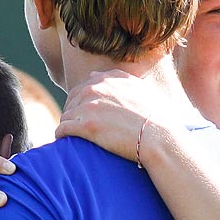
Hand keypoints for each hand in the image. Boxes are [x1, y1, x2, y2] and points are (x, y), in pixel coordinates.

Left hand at [57, 69, 173, 161]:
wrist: (159, 136)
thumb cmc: (159, 119)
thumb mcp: (145, 92)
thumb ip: (129, 83)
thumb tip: (124, 82)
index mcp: (111, 78)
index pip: (86, 85)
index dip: (83, 100)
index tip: (84, 112)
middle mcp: (97, 87)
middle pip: (72, 99)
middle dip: (73, 112)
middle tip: (75, 126)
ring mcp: (89, 105)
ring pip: (66, 114)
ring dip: (67, 124)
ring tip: (70, 136)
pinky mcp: (85, 125)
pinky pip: (62, 128)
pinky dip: (61, 134)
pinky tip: (63, 140)